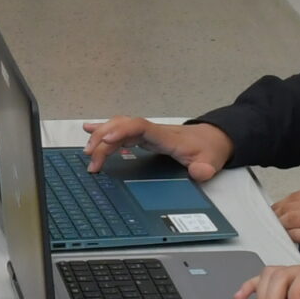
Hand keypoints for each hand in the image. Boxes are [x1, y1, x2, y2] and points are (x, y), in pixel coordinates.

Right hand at [80, 117, 234, 180]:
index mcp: (166, 137)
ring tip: (87, 152)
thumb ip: (205, 168)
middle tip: (92, 161)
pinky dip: (104, 129)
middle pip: (122, 126)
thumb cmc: (208, 149)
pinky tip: (89, 129)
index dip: (122, 130)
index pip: (140, 128)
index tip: (106, 139)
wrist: (212, 138)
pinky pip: (121, 130)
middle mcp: (153, 131)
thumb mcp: (211, 161)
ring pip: (118, 126)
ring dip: (100, 136)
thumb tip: (199, 172)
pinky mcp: (144, 136)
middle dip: (103, 139)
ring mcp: (147, 133)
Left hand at [272, 183, 299, 254]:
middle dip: (276, 217)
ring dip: (281, 227)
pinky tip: (288, 241)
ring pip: (295, 220)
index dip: (280, 206)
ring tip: (274, 234)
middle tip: (267, 226)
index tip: (271, 214)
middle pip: (291, 207)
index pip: (295, 196)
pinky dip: (294, 237)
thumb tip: (298, 208)